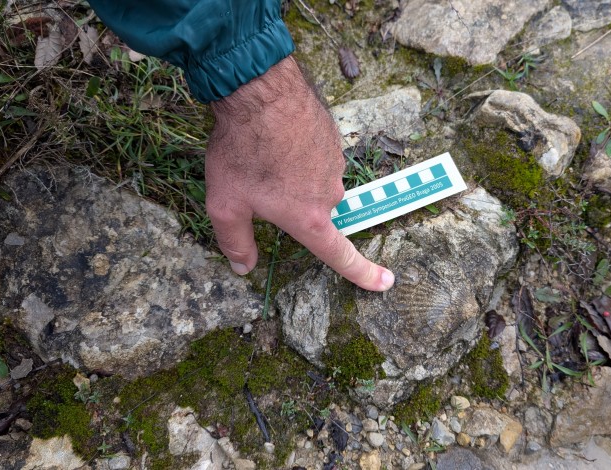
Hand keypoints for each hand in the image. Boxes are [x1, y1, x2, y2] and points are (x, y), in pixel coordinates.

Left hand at [205, 56, 394, 290]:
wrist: (260, 92)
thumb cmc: (241, 151)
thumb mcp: (225, 205)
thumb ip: (235, 243)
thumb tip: (242, 268)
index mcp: (309, 219)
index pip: (341, 256)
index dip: (363, 273)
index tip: (386, 283)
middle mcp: (330, 194)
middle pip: (315, 213)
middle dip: (290, 206)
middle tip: (256, 184)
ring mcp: (335, 164)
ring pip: (314, 183)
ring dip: (293, 177)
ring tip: (263, 156)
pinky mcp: (333, 138)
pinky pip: (317, 157)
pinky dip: (299, 154)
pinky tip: (276, 138)